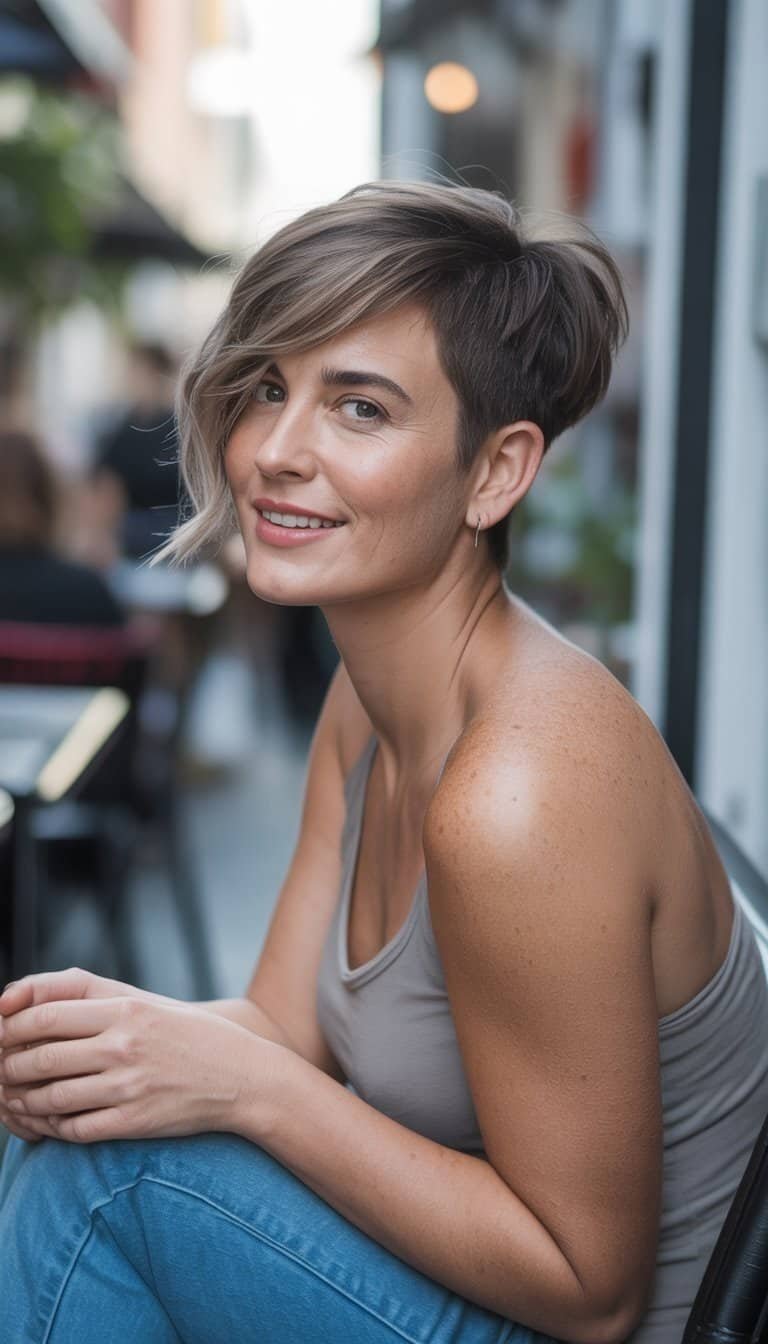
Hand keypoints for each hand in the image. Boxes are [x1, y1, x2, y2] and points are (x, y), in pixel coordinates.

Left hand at [0, 987, 260, 1143]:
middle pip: (41, 1059)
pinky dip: (52, 1128)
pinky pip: (76, 1130)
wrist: (241, 1076)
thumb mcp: (142, 1000)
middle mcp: (124, 1046)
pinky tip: (46, 1122)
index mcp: (125, 1010)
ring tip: (15, 1098)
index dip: (11, 1029)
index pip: (46, 1017)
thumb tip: (23, 996)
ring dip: (24, 1102)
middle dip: (8, 1068)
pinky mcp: (134, 1122)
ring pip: (52, 1099)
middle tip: (1, 1072)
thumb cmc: (185, 1032)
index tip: (0, 1035)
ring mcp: (129, 1087)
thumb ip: (86, 992)